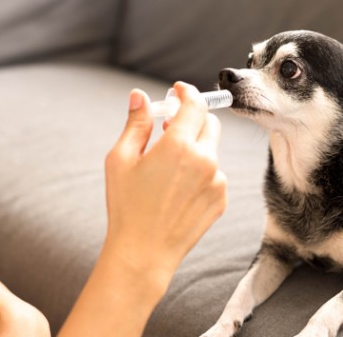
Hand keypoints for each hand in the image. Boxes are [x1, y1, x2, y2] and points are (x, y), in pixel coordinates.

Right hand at [104, 81, 227, 291]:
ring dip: (195, 148)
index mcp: (179, 145)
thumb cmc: (127, 206)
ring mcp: (217, 180)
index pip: (195, 104)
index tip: (179, 90)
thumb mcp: (121, 160)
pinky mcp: (221, 198)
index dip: (187, 91)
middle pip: (209, 123)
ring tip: (168, 170)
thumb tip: (139, 95)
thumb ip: (136, 123)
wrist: (144, 253)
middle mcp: (205, 159)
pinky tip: (178, 191)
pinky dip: (201, 172)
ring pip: (211, 149)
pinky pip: (215, 174)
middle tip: (170, 129)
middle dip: (192, 119)